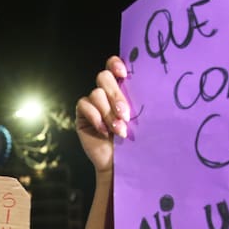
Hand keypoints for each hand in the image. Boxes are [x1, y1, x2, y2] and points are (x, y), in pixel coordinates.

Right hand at [75, 55, 129, 173]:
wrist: (120, 163)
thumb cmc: (134, 141)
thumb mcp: (139, 119)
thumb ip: (137, 101)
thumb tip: (146, 86)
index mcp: (120, 88)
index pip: (113, 66)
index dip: (115, 64)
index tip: (124, 74)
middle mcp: (105, 92)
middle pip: (103, 77)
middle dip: (115, 95)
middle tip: (125, 114)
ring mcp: (92, 103)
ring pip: (96, 94)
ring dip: (108, 113)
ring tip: (119, 130)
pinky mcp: (83, 115)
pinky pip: (84, 106)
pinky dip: (96, 118)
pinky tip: (104, 131)